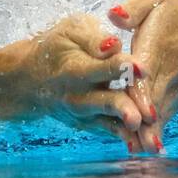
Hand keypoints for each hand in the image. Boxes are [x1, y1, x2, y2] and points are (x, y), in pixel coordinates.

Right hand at [0, 14, 147, 145]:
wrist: (31, 78)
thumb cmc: (58, 46)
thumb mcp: (71, 31)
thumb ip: (93, 38)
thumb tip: (114, 44)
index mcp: (73, 68)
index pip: (98, 68)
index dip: (120, 67)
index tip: (142, 67)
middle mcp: (77, 95)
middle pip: (103, 102)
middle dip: (123, 108)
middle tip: (145, 115)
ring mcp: (83, 114)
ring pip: (108, 122)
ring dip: (126, 129)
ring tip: (146, 136)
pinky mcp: (90, 123)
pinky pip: (110, 131)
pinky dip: (126, 139)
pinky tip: (145, 146)